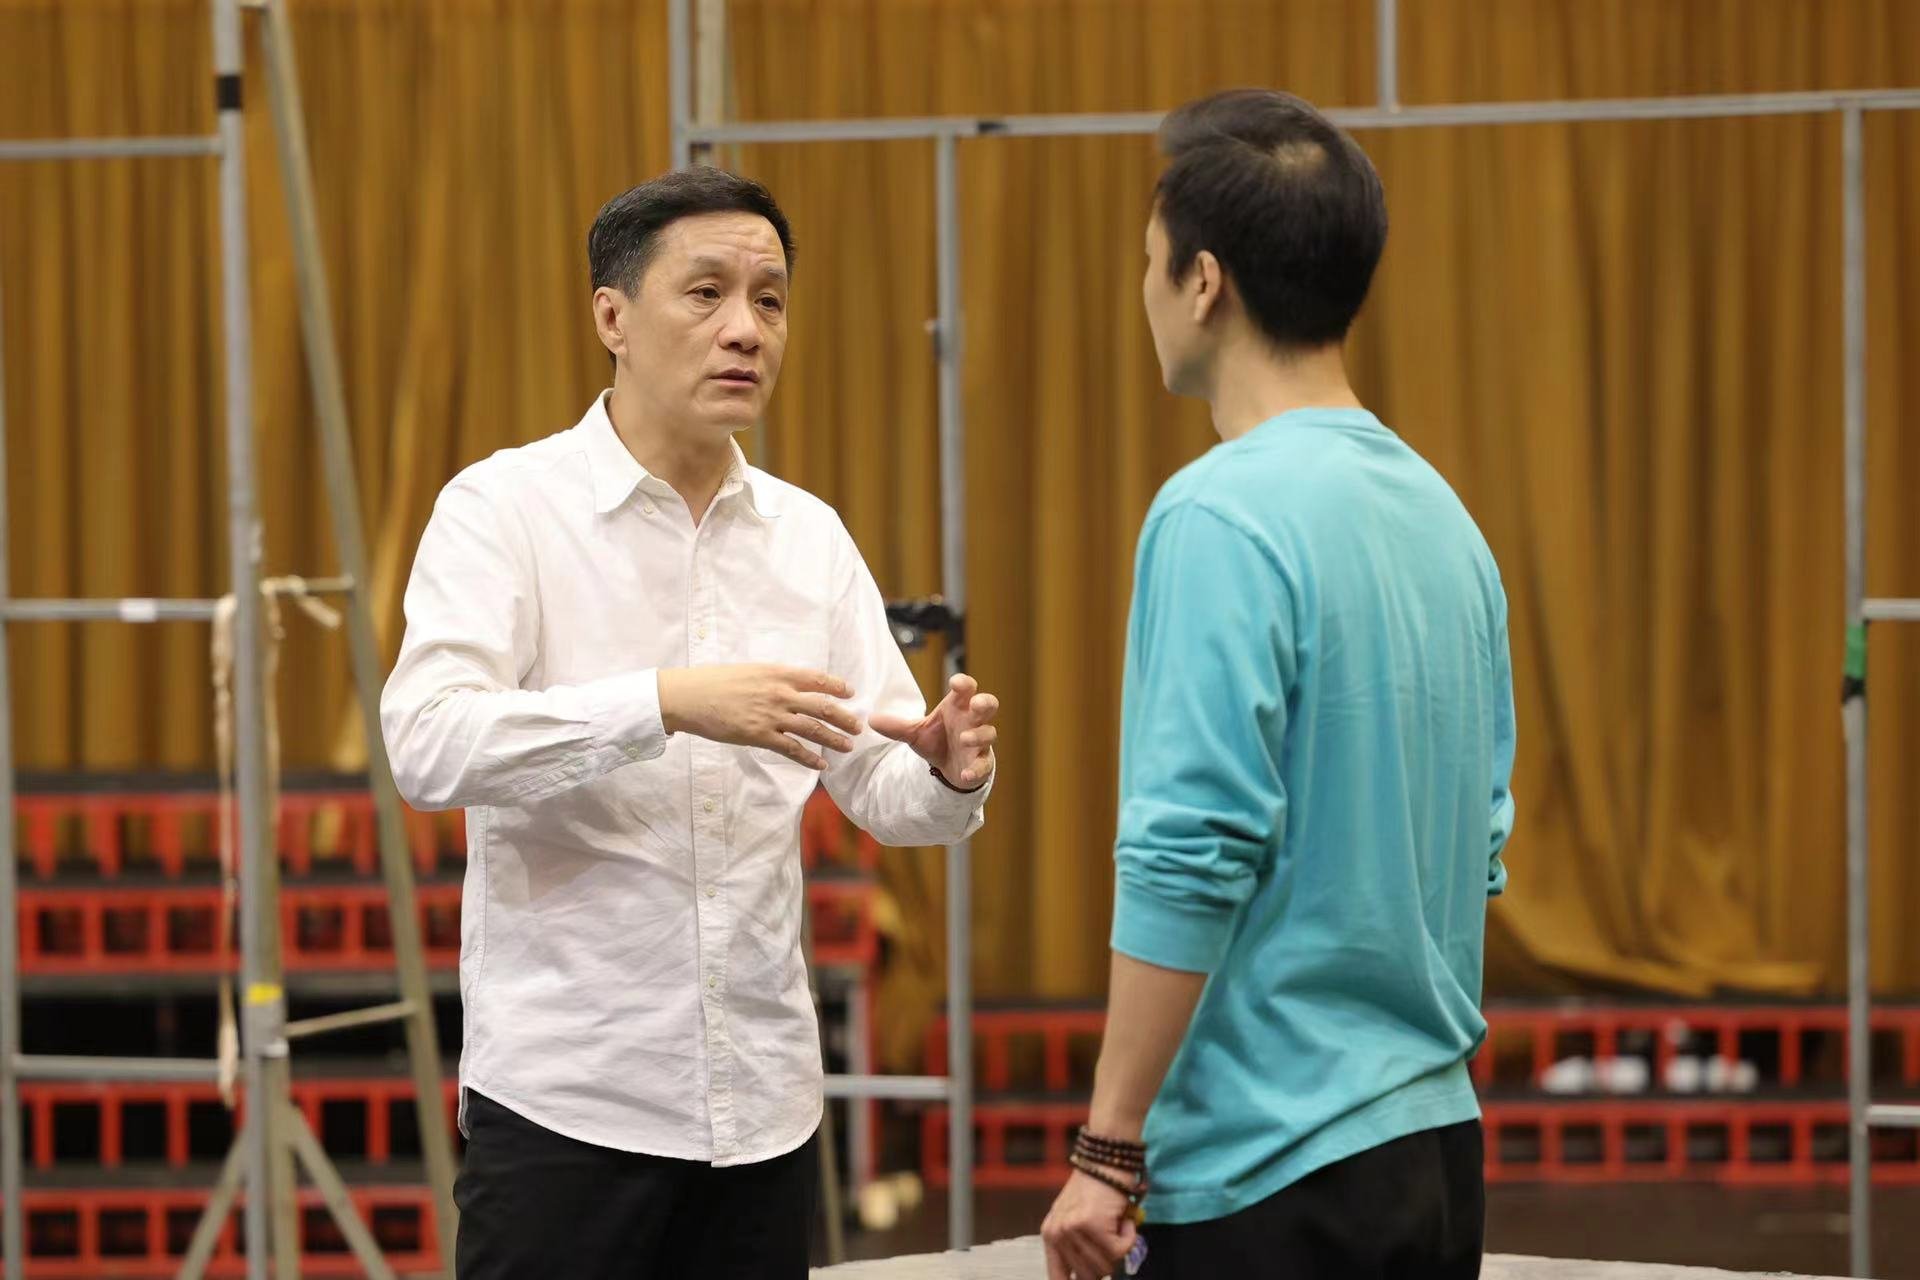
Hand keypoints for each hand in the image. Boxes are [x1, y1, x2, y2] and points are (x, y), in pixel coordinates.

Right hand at [657, 665, 861, 769]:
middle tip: (857, 727)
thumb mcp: (751, 671)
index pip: (817, 678)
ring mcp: (771, 716)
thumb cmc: (716, 681)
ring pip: (812, 729)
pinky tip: (821, 765)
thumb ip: (774, 678)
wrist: (690, 696)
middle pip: (823, 706)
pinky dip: (809, 758)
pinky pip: (792, 749)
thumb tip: (793, 686)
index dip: (838, 686)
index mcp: (777, 673)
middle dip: (845, 718)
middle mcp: (779, 693)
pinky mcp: (759, 736)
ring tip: (847, 747)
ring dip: (834, 739)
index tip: (850, 693)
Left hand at [870, 673, 998, 787]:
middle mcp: (972, 721)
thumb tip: (871, 719)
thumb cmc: (936, 739)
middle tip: (976, 704)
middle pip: (988, 705)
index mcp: (958, 707)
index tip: (956, 683)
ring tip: (964, 739)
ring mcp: (979, 742)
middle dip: (985, 703)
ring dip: (978, 735)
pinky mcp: (982, 762)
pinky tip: (966, 773)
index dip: (964, 683)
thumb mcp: (915, 732)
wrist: (947, 767)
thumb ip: (897, 726)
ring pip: (989, 733)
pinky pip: (984, 764)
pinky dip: (976, 768)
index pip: (966, 688)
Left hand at [1041, 1169, 1137, 1279]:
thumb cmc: (1097, 1189)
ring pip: (1106, 1266)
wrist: (1106, 1159)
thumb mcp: (1076, 1219)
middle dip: (1107, 1262)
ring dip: (1119, 1248)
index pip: (1057, 1279)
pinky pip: (1120, 1251)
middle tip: (1113, 1241)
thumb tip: (1088, 1278)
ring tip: (1117, 1225)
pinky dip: (1129, 1238)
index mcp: (1050, 1236)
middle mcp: (1056, 1234)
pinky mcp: (1091, 1225)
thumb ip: (1076, 1248)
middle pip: (1089, 1276)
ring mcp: (1072, 1229)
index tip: (1092, 1279)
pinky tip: (1125, 1221)